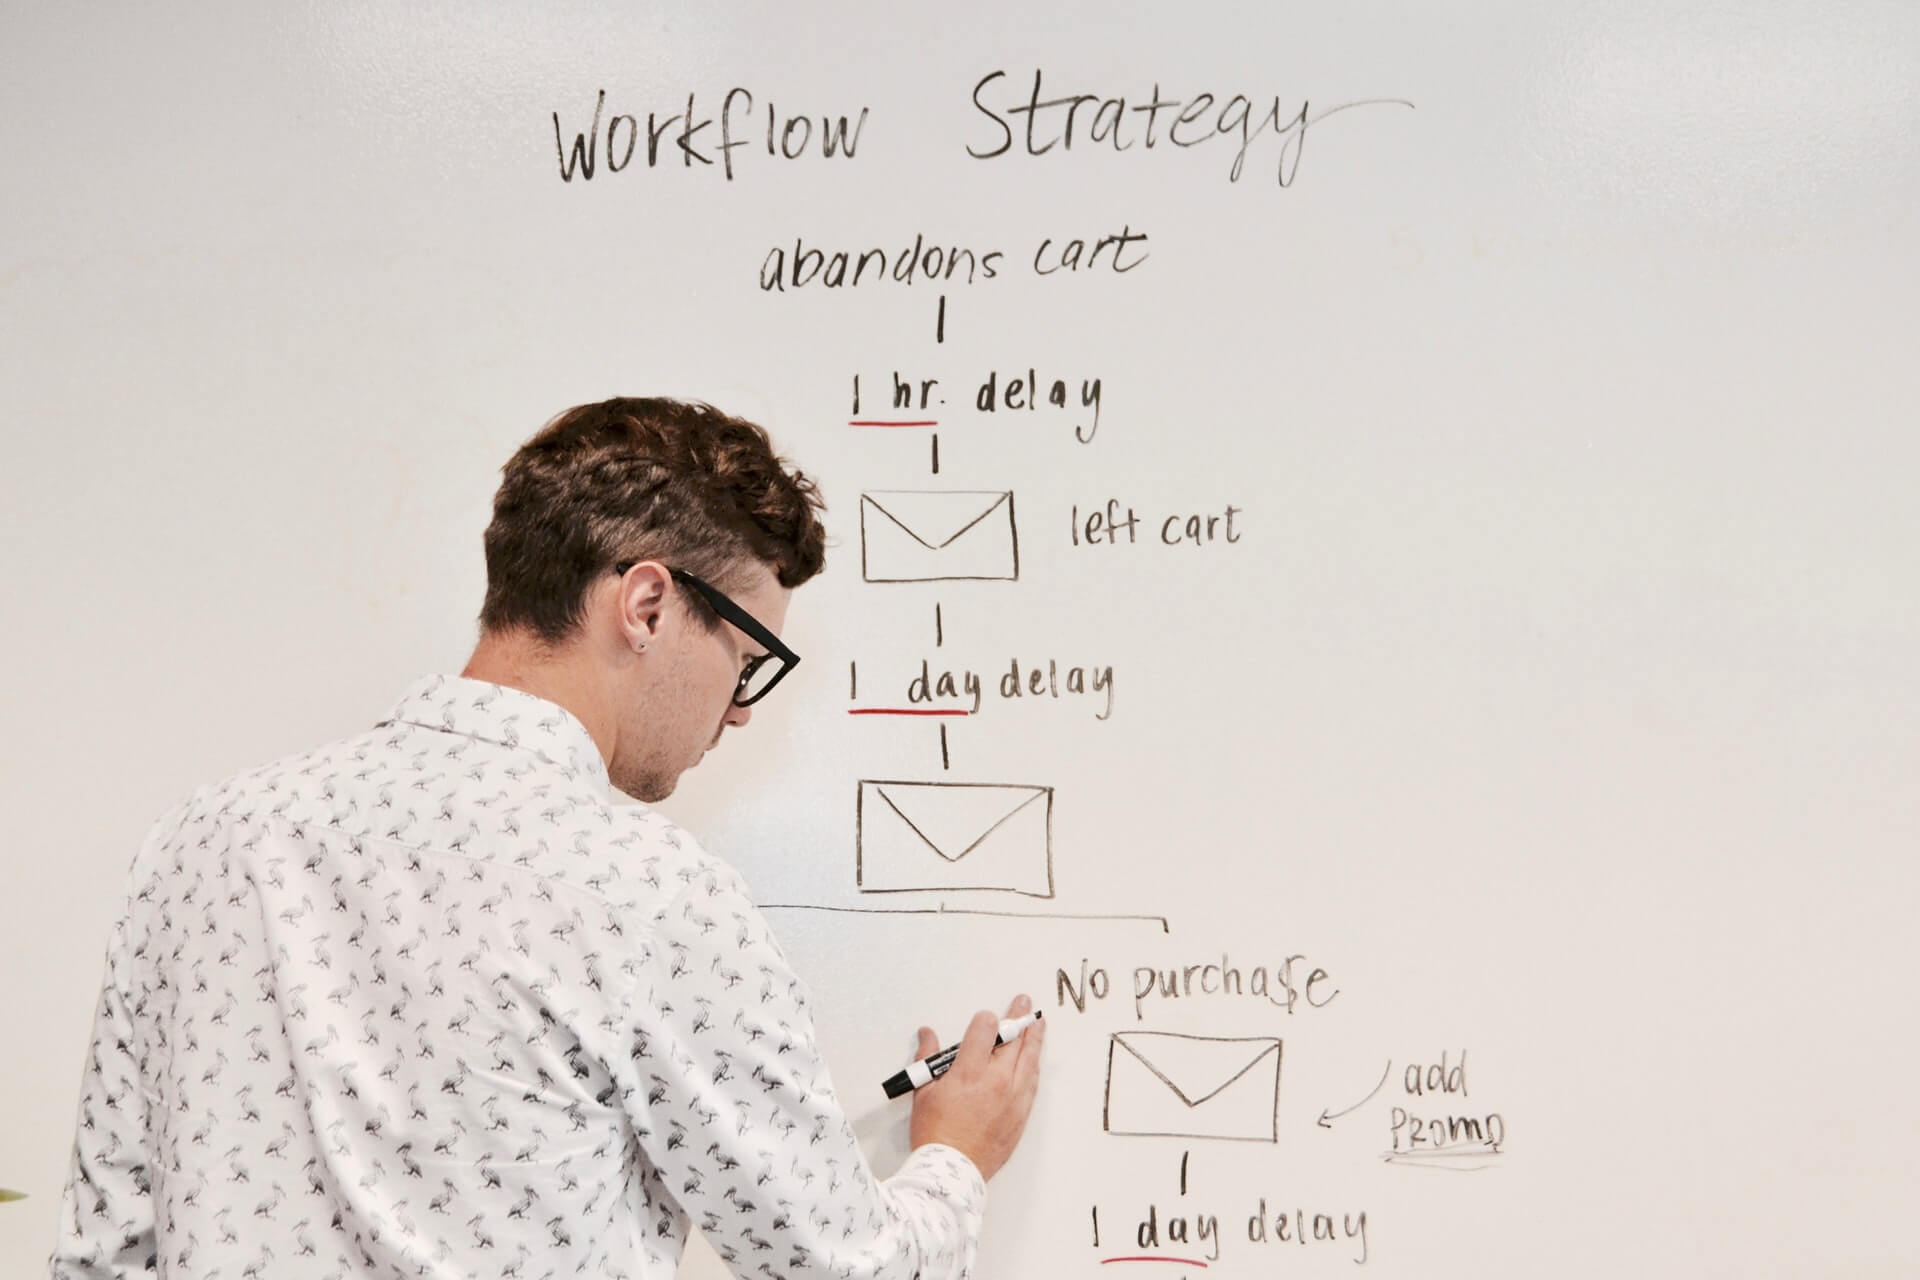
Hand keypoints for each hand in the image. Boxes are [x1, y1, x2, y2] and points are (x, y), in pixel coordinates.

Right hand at [907, 993, 1045, 1180]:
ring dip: (1034, 1039)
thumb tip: (927, 1034)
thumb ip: (927, 1059)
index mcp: (970, 1073)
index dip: (986, 1019)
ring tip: (1038, 1025)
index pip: (985, 1030)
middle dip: (1018, 1018)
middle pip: (1014, 1040)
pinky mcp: (1021, 1115)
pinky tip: (1035, 1060)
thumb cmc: (935, 1134)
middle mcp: (996, 1081)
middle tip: (1024, 1004)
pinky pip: (1033, 1084)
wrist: (952, 1172)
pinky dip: (1034, 1068)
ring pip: (1029, 1060)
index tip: (986, 1017)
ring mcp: (1012, 1099)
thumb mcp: (924, 1092)